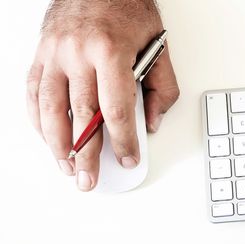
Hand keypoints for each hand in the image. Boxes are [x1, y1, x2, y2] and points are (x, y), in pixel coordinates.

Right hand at [27, 0, 179, 190]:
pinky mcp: (41, 53)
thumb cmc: (128, 10)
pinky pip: (34, 91)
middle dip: (86, 154)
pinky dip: (38, 119)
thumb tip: (151, 122)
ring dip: (57, 143)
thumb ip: (162, 88)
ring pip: (50, 108)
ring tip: (66, 166)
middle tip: (90, 179)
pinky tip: (47, 137)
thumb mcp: (158, 46)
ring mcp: (54, 53)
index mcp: (110, 53)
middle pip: (81, 116)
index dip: (123, 141)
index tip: (128, 158)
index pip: (116, 111)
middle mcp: (78, 54)